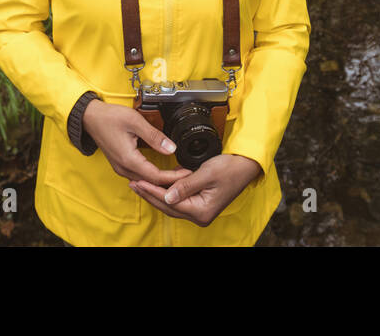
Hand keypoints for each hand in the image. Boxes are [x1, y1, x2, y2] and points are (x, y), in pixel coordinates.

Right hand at [81, 99, 191, 186]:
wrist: (90, 117)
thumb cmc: (109, 117)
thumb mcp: (135, 121)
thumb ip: (154, 136)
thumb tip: (171, 148)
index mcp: (128, 160)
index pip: (156, 176)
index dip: (173, 177)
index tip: (187, 173)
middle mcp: (124, 168)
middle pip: (151, 182)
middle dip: (170, 181)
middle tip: (187, 174)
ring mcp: (121, 168)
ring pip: (145, 181)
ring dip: (161, 180)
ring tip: (178, 173)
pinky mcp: (120, 164)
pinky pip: (139, 176)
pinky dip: (152, 176)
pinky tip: (161, 171)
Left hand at [129, 153, 262, 226]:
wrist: (247, 165)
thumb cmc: (230, 167)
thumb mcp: (206, 174)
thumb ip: (185, 186)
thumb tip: (166, 196)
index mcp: (202, 211)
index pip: (170, 202)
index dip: (152, 191)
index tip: (138, 182)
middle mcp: (200, 215)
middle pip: (168, 207)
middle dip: (149, 194)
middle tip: (133, 183)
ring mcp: (200, 211)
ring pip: (172, 204)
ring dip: (155, 193)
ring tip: (139, 185)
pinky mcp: (200, 203)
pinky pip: (179, 200)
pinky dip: (166, 192)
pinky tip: (156, 185)